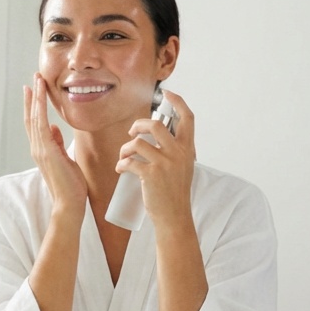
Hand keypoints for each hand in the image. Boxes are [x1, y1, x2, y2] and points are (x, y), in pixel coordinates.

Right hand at [25, 73, 86, 213]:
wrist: (69, 202)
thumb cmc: (70, 185)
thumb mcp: (65, 159)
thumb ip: (57, 143)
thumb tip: (54, 128)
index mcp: (41, 149)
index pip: (35, 123)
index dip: (34, 105)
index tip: (35, 89)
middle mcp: (37, 148)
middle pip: (31, 117)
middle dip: (33, 96)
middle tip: (34, 78)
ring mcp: (39, 149)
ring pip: (34, 117)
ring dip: (36, 97)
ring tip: (37, 80)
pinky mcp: (46, 151)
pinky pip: (40, 125)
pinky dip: (39, 109)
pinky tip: (40, 96)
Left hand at [115, 89, 195, 228]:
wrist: (174, 217)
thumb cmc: (175, 192)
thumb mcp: (184, 167)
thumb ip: (177, 150)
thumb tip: (162, 135)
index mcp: (188, 149)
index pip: (187, 118)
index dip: (177, 101)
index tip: (166, 93)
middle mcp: (178, 153)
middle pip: (155, 125)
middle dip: (138, 125)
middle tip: (132, 133)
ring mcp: (165, 164)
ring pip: (138, 143)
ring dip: (126, 148)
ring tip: (124, 156)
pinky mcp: (151, 175)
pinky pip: (130, 161)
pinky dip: (121, 164)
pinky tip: (121, 169)